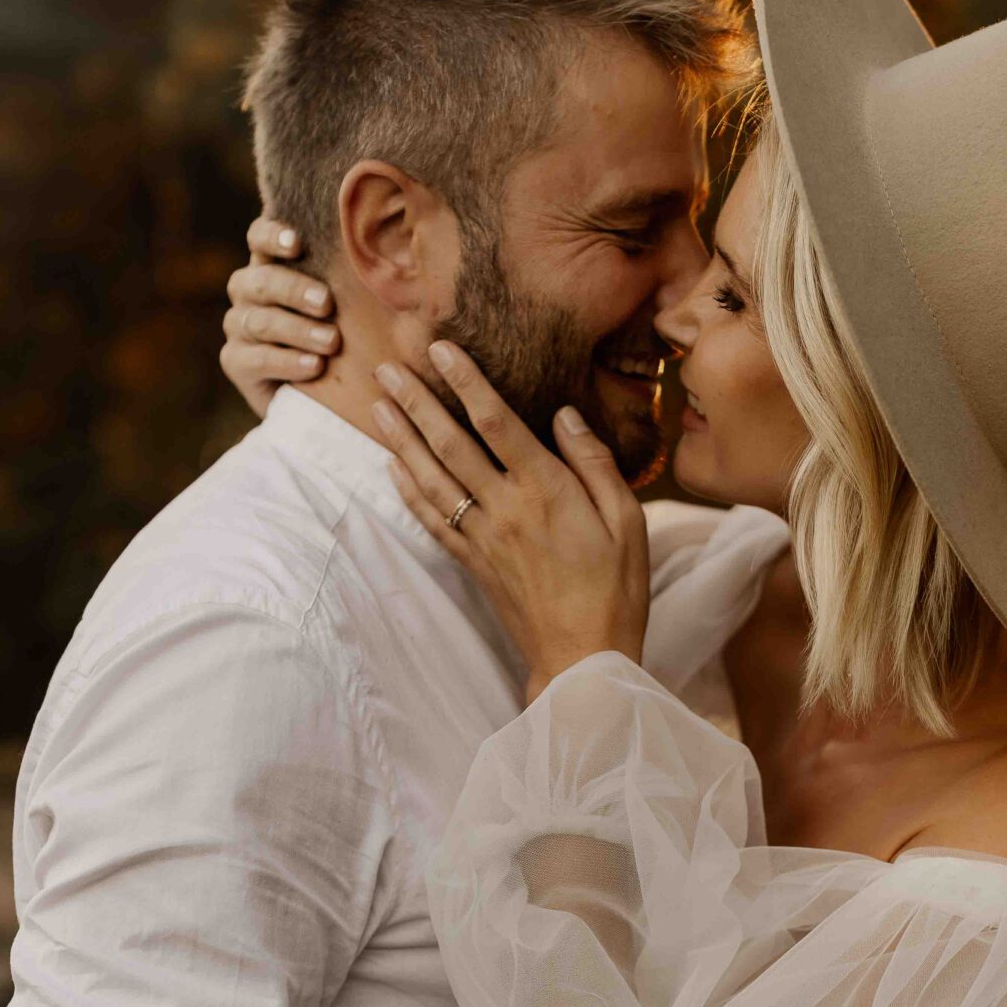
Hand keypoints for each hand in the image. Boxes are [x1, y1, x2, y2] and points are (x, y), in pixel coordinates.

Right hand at [220, 217, 339, 417]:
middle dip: (294, 290)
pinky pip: (256, 359)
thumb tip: (396, 254)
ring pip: (260, 321)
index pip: (259, 238)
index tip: (297, 244)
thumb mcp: (348, 303)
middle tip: (327, 304)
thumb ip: (352, 277)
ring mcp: (238, 325)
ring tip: (331, 341)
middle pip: (260, 280)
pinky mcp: (235, 361)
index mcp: (271, 264)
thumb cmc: (341, 332)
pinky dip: (286, 362)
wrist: (317, 391)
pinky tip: (314, 366)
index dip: (272, 235)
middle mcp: (248, 290)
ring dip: (298, 330)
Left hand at [372, 341, 648, 699]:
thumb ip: (594, 463)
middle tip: (387, 367)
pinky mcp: (472, 562)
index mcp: (545, 491)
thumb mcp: (628, 521)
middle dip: (416, 402)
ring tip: (378, 405)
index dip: (466, 381)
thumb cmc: (617, 588)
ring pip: (430, 478)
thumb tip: (564, 414)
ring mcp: (482, 537)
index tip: (441, 349)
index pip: (496, 422)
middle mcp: (504, 509)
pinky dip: (407, 490)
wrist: (583, 657)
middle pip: (449, 444)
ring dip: (401, 439)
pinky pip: (431, 519)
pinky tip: (392, 466)